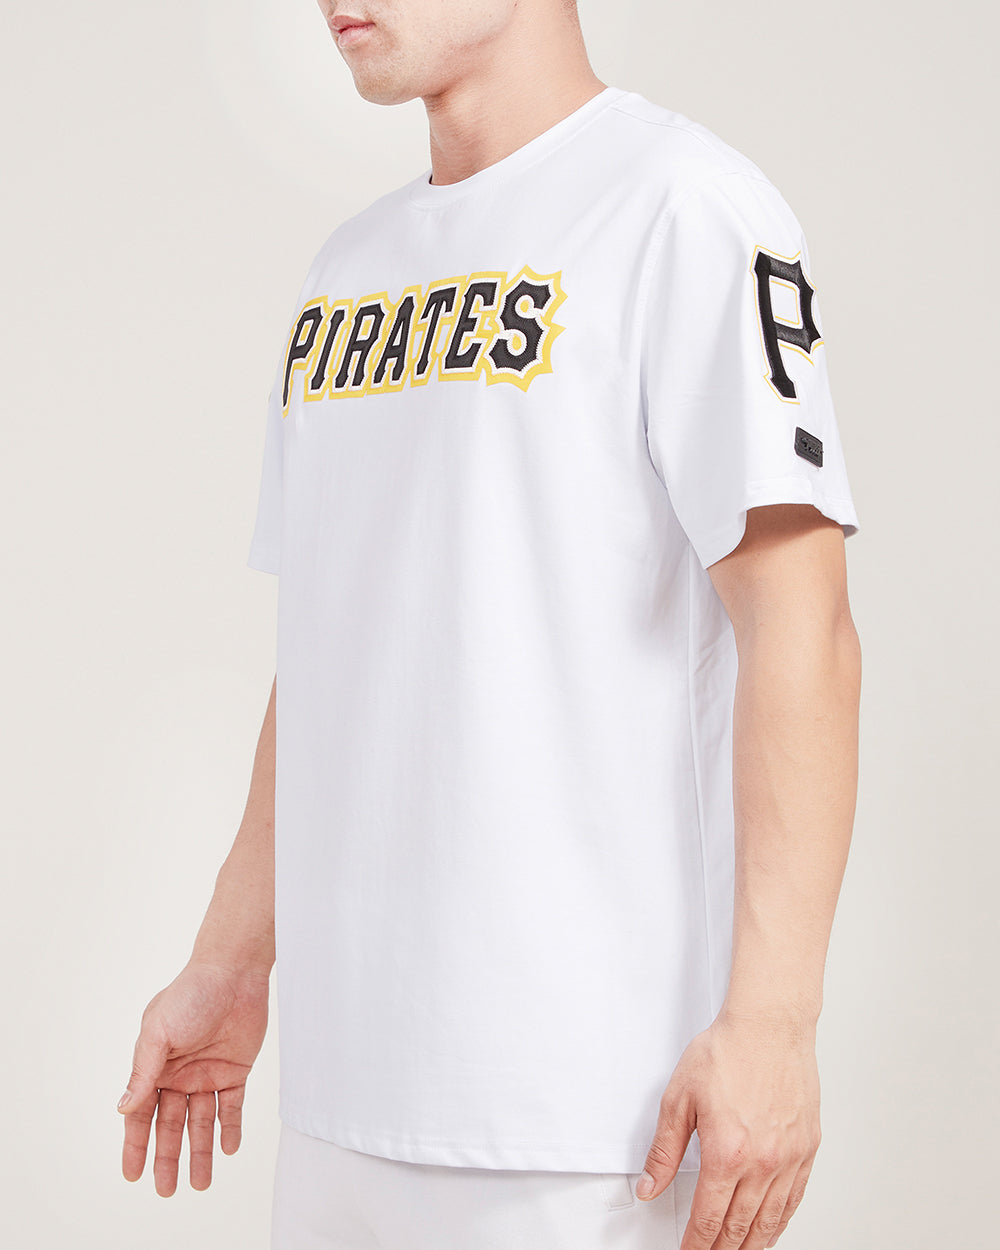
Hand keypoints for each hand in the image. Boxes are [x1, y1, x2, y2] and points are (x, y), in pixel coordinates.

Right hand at [117, 961, 269, 1195]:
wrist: (233, 972)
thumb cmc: (191, 994)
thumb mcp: (159, 1031)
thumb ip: (143, 1071)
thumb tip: (123, 1109)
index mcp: (155, 1065)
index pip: (141, 1114)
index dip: (136, 1145)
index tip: (133, 1175)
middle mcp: (179, 1073)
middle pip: (171, 1125)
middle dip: (168, 1158)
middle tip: (167, 1191)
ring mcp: (207, 1072)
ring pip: (202, 1122)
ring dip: (201, 1151)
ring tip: (201, 1183)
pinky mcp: (235, 1069)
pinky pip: (232, 1106)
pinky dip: (230, 1127)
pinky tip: (229, 1149)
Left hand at [635, 1012, 820, 1248]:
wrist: (769, 1026)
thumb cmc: (727, 1051)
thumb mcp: (679, 1098)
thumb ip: (664, 1150)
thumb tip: (649, 1185)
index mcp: (727, 1153)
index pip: (709, 1217)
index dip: (696, 1243)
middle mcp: (762, 1162)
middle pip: (740, 1227)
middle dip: (721, 1249)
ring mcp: (789, 1158)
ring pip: (770, 1220)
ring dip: (752, 1244)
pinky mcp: (807, 1148)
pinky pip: (795, 1199)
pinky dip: (781, 1222)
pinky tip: (771, 1228)